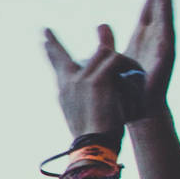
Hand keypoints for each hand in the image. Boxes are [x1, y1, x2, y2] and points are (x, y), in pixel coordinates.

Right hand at [41, 24, 128, 140]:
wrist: (94, 146)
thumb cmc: (95, 137)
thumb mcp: (91, 112)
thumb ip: (93, 92)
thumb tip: (97, 89)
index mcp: (64, 91)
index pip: (56, 66)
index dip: (51, 52)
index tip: (44, 40)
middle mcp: (68, 82)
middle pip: (63, 56)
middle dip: (54, 43)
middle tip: (45, 32)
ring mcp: (80, 79)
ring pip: (103, 53)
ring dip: (120, 60)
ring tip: (133, 73)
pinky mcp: (96, 80)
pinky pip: (116, 59)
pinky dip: (129, 65)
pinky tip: (136, 76)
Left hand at [120, 0, 175, 119]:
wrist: (140, 111)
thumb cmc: (128, 89)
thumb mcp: (112, 59)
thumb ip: (108, 41)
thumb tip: (101, 24)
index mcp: (144, 35)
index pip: (149, 5)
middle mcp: (156, 35)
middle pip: (159, 2)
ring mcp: (164, 42)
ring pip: (164, 9)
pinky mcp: (167, 52)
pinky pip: (166, 25)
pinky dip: (165, 8)